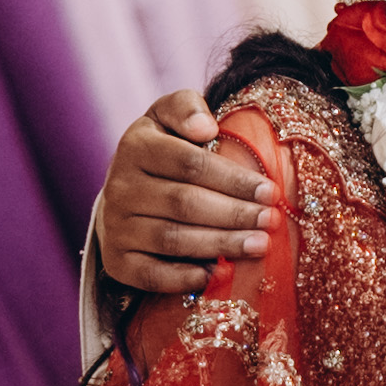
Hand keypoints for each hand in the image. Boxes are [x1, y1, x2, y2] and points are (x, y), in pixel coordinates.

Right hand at [99, 92, 265, 307]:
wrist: (123, 192)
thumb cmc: (162, 149)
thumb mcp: (168, 116)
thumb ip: (186, 108)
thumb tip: (205, 128)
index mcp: (135, 146)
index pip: (190, 164)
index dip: (233, 179)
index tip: (270, 191)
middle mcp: (120, 187)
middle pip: (184, 203)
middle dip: (234, 214)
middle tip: (270, 222)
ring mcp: (115, 226)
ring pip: (173, 239)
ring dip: (220, 244)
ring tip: (259, 245)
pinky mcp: (117, 261)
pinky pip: (151, 275)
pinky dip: (185, 278)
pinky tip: (219, 273)